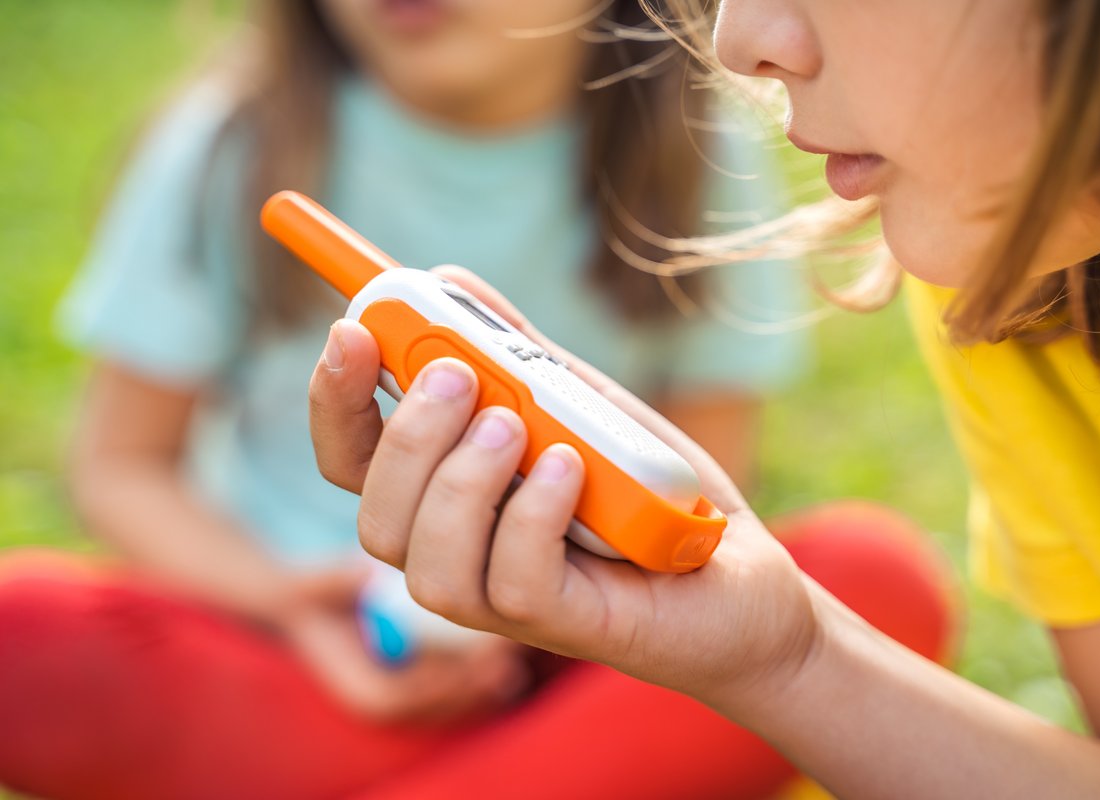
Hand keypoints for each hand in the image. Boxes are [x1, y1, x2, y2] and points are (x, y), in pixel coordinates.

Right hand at [308, 266, 820, 708]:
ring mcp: (511, 600)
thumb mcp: (579, 403)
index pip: (357, 460)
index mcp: (453, 496)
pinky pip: (512, 582)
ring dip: (458, 482)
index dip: (334, 400)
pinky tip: (571, 470)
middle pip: (376, 515)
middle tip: (458, 378)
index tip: (348, 331)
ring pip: (427, 563)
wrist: (747, 571)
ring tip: (516, 425)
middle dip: (405, 438)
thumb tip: (447, 283)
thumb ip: (514, 356)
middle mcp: (465, 553)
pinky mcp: (570, 623)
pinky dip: (529, 516)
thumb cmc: (649, 487)